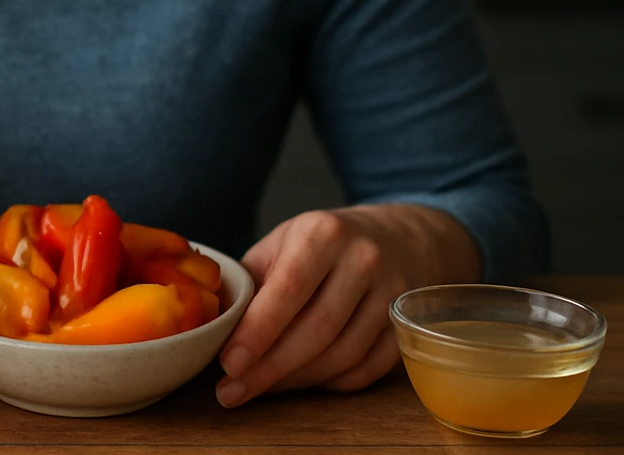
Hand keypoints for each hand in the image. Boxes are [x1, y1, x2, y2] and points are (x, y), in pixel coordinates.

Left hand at [215, 204, 479, 407]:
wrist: (399, 237)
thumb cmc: (325, 242)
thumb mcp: (284, 241)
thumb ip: (253, 280)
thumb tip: (217, 329)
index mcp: (324, 234)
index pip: (288, 290)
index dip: (258, 332)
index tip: (229, 364)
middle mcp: (363, 261)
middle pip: (317, 329)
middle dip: (270, 368)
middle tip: (233, 390)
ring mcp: (393, 296)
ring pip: (343, 355)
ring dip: (296, 380)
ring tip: (260, 388)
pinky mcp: (406, 327)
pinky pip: (366, 370)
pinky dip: (329, 383)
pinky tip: (301, 381)